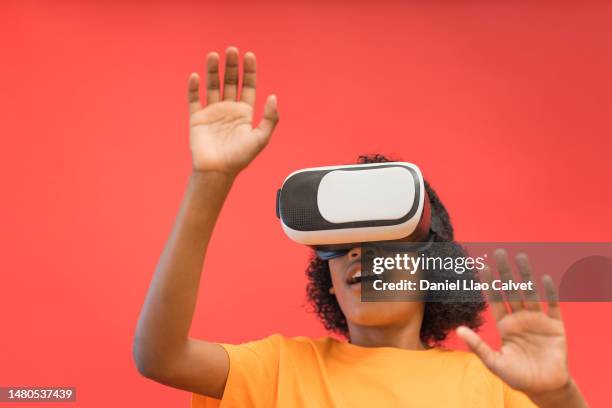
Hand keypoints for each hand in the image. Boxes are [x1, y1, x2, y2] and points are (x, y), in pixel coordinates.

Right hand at [187, 47, 278, 175]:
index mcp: (245, 113)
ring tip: (213, 56)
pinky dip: (193, 88)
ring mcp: (212, 112)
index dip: (249, 71)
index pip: (248, 86)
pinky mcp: (197, 118)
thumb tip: (274, 97)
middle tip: (231, 50)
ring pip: (212, 86)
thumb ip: (270, 119)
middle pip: (230, 82)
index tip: (248, 55)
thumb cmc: (240, 158)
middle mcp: (229, 109)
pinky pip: (194, 99)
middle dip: (231, 66)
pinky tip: (195, 76)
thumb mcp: (261, 138)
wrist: (218, 172)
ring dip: (212, 71)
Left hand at [457, 249, 569, 395]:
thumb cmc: (517, 377)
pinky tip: (544, 278)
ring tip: (520, 256)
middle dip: (505, 271)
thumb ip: (478, 346)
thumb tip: (458, 330)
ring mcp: (537, 320)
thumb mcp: (494, 363)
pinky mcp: (555, 326)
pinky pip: (552, 305)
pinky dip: (549, 292)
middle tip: (499, 251)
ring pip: (530, 292)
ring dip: (526, 275)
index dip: (490, 283)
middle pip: (511, 290)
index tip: (483, 266)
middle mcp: (520, 318)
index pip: (495, 299)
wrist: (545, 387)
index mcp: (504, 325)